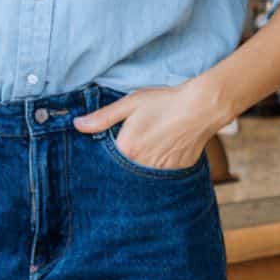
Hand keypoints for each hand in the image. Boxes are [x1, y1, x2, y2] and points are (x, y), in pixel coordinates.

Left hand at [73, 77, 232, 170]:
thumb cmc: (164, 103)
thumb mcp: (130, 104)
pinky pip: (163, 176)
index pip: (107, 163)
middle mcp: (142, 166)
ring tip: (151, 148)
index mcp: (127, 150)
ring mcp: (161, 173)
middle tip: (137, 146)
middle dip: (126, 164)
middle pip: (126, 172)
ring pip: (144, 176)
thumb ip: (102, 117)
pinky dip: (161, 167)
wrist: (201, 108)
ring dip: (143, 167)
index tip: (110, 151)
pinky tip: (165, 151)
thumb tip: (77, 125)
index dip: (107, 157)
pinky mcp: (178, 173)